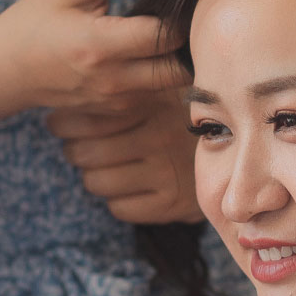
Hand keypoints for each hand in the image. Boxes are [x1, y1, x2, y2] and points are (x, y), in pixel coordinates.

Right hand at [0, 0, 188, 161]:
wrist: (3, 72)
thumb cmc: (34, 23)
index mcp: (100, 45)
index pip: (166, 36)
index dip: (183, 15)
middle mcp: (112, 80)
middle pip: (179, 70)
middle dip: (188, 44)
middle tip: (186, 18)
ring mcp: (114, 102)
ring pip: (171, 87)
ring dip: (176, 61)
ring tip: (167, 34)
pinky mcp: (114, 112)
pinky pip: (153, 96)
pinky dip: (159, 76)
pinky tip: (147, 54)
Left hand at [49, 89, 201, 223]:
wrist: (235, 151)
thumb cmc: (180, 115)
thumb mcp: (156, 88)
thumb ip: (122, 86)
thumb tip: (64, 90)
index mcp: (149, 100)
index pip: (83, 119)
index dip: (62, 124)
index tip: (59, 123)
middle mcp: (158, 135)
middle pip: (83, 154)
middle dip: (74, 151)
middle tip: (79, 146)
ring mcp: (166, 171)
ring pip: (96, 183)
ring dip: (93, 176)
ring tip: (103, 166)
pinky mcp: (172, 202)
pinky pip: (120, 208)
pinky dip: (117, 200)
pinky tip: (128, 185)